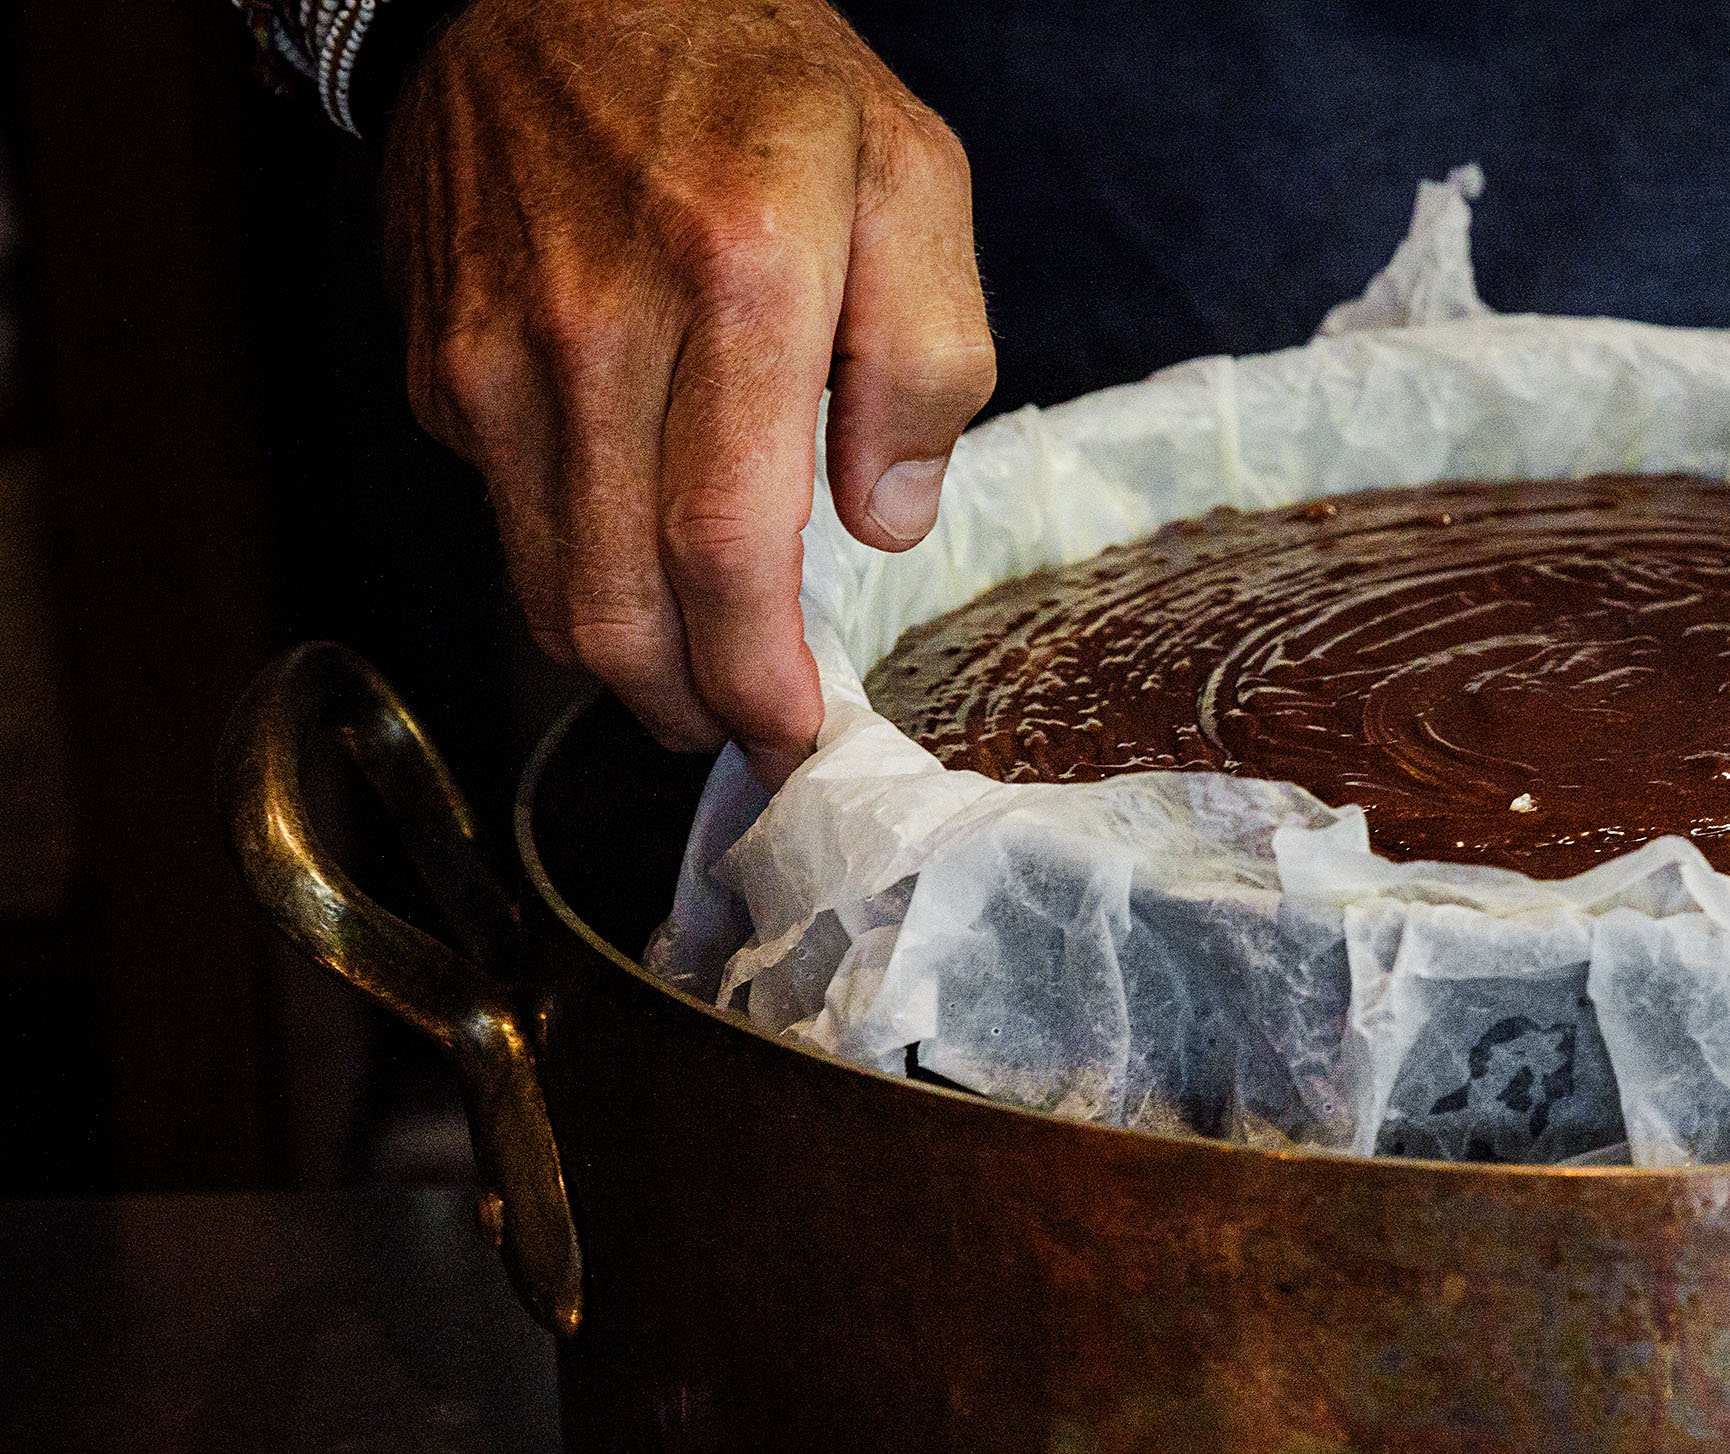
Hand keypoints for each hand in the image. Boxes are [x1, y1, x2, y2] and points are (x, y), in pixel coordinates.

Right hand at [381, 0, 996, 783]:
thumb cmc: (758, 79)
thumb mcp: (912, 178)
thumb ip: (930, 356)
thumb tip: (887, 521)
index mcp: (738, 281)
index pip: (728, 547)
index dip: (758, 680)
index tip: (795, 738)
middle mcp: (595, 326)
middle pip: (618, 605)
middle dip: (690, 707)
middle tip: (752, 732)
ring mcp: (495, 350)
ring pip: (546, 588)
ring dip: (626, 665)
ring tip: (699, 675)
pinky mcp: (439, 361)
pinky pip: (506, 516)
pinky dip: (570, 564)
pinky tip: (632, 543)